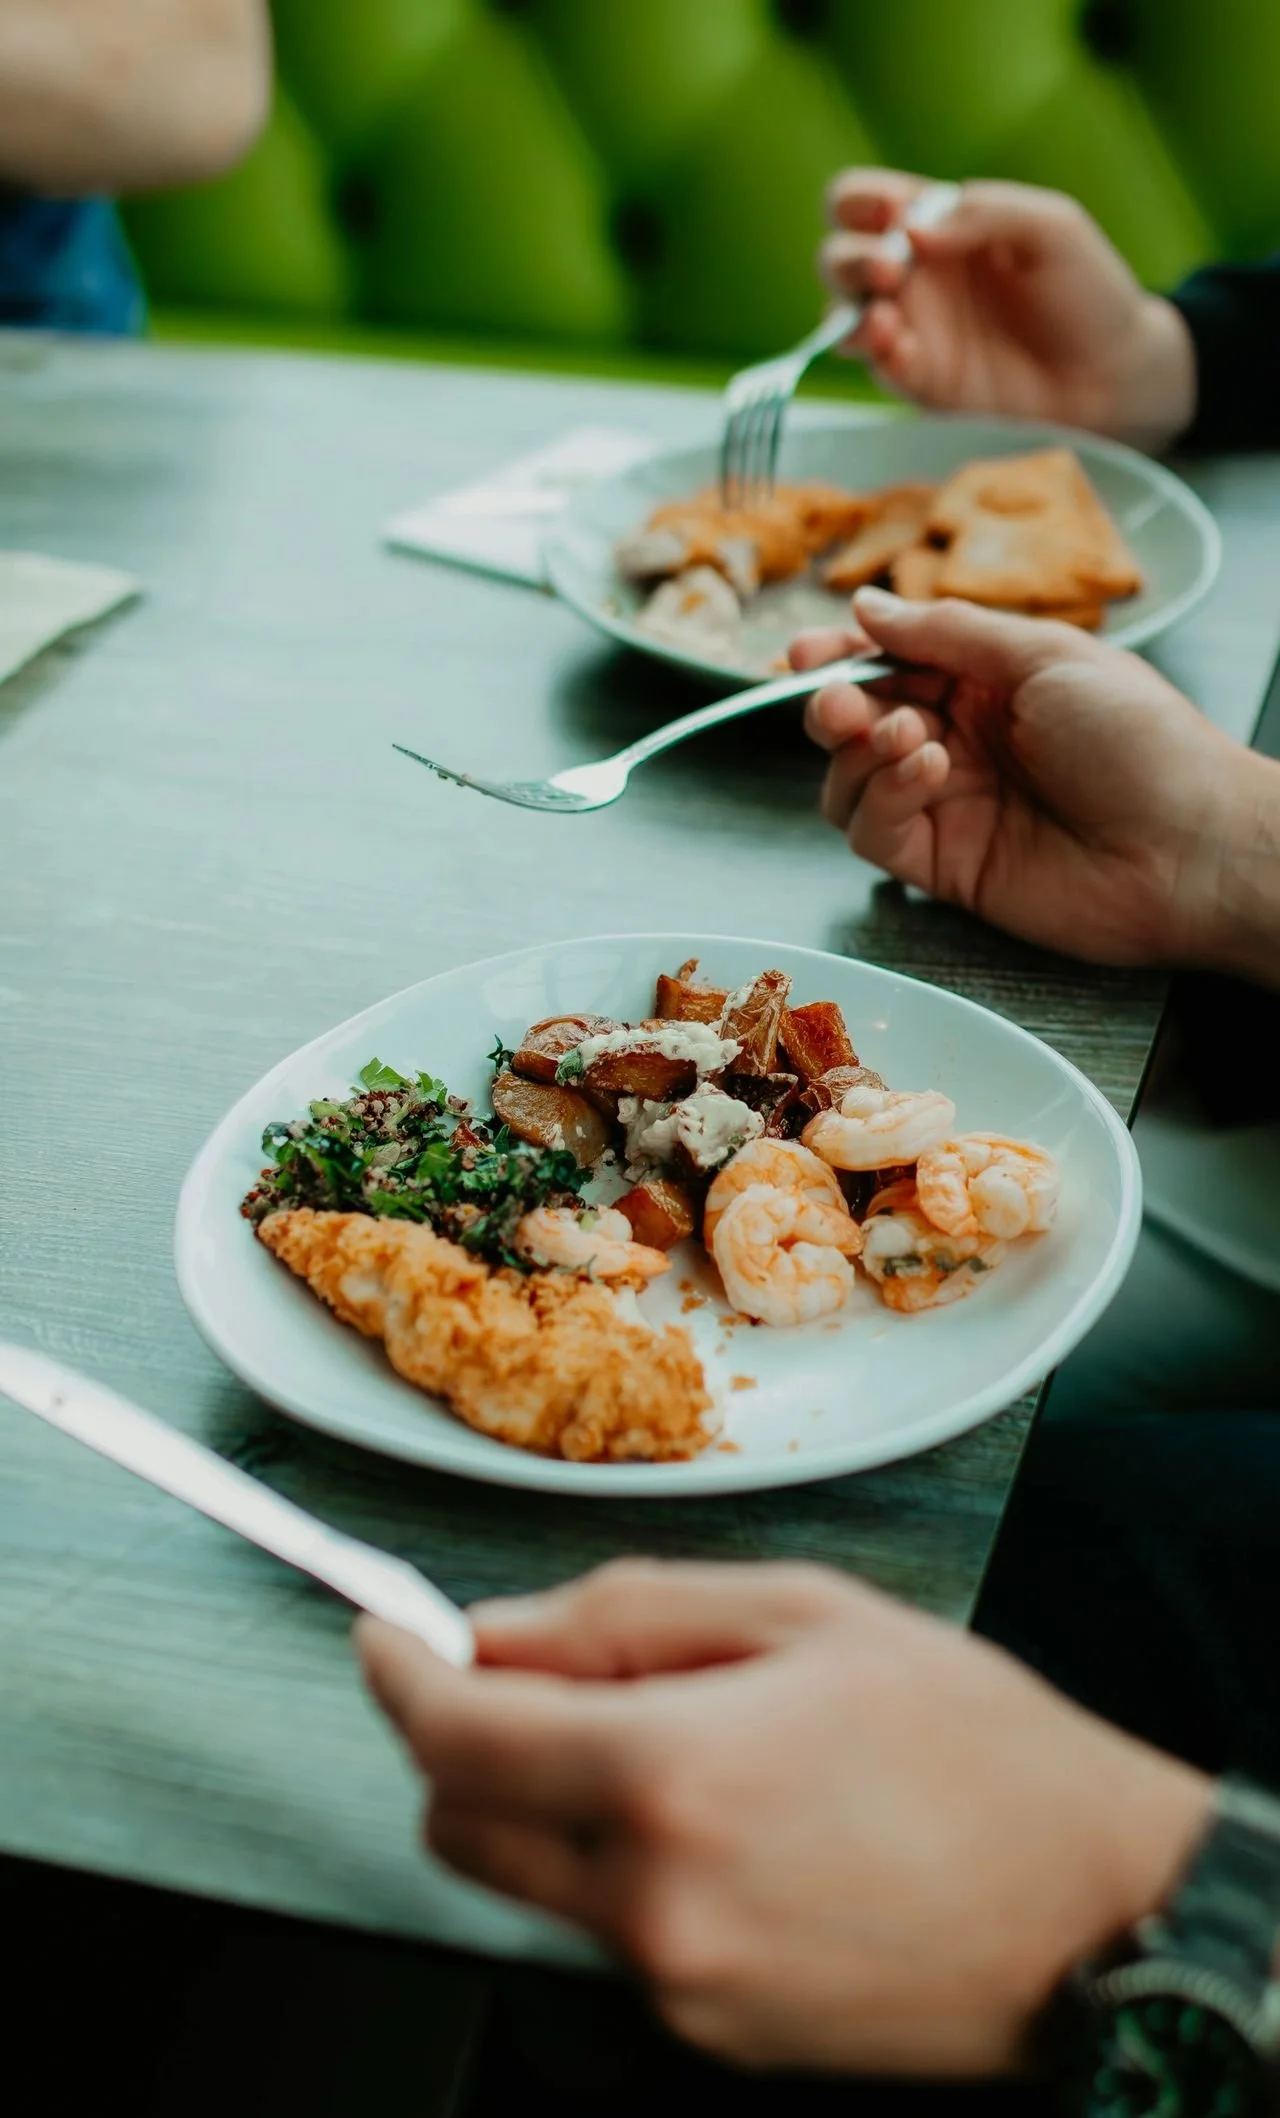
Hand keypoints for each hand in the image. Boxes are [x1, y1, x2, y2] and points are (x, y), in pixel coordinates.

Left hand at [360, 1561, 1207, 2077]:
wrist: (1096, 1906)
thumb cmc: (973, 1748)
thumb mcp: (802, 1613)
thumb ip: (626, 1612)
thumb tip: (500, 1631)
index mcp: (669, 1773)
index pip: (454, 1734)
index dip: (396, 1671)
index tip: (383, 1633)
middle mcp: (652, 1899)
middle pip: (457, 1824)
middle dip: (464, 1741)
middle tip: (535, 1679)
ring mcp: (677, 1984)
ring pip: (529, 1883)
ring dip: (547, 1807)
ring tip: (671, 1746)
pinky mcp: (709, 2035)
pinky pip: (612, 1937)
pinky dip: (625, 1870)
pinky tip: (729, 1826)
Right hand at [793, 588, 1279, 978]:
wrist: (1189, 847)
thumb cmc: (1142, 741)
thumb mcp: (1045, 654)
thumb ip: (946, 633)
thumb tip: (866, 606)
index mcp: (987, 684)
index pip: (890, 664)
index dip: (843, 657)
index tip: (810, 650)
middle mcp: (960, 743)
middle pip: (855, 723)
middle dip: (834, 705)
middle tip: (837, 701)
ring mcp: (949, 807)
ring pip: (849, 782)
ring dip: (858, 752)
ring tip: (906, 734)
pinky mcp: (943, 867)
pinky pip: (874, 834)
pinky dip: (882, 798)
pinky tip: (926, 771)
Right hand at [821, 169, 1194, 451]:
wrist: (1112, 374)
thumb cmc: (1086, 290)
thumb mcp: (1050, 225)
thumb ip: (984, 211)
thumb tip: (911, 230)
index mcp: (934, 226)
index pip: (861, 201)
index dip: (860, 200)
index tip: (893, 211)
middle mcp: (912, 277)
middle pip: (837, 257)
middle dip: (850, 257)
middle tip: (892, 267)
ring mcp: (912, 332)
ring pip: (841, 314)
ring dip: (849, 306)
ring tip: (887, 311)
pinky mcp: (921, 383)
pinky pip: (876, 365)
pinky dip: (874, 351)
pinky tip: (894, 341)